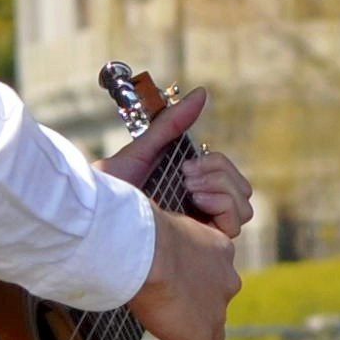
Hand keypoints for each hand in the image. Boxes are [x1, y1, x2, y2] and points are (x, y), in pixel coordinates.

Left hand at [103, 88, 252, 241]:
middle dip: (219, 173)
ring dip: (221, 188)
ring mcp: (204, 230)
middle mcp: (200, 212)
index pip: (227, 174)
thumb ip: (173, 124)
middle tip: (185, 176)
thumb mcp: (143, 151)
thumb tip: (203, 93)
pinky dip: (223, 205)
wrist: (95, 221)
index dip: (215, 163)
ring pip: (244, 206)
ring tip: (189, 190)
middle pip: (242, 188)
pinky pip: (236, 223)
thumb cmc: (111, 191)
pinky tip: (195, 202)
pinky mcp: (207, 247)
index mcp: (189, 191)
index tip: (185, 165)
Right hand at [129, 208, 240, 339]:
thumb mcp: (164, 227)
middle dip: (195, 311)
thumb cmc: (145, 232)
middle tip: (165, 307)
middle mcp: (226, 280)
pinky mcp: (200, 337)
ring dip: (191, 336)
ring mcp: (216, 312)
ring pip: (214, 335)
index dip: (193, 285)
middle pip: (217, 307)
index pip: (216, 276)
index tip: (170, 284)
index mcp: (219, 249)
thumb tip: (144, 246)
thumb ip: (166, 242)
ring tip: (166, 331)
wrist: (146, 249)